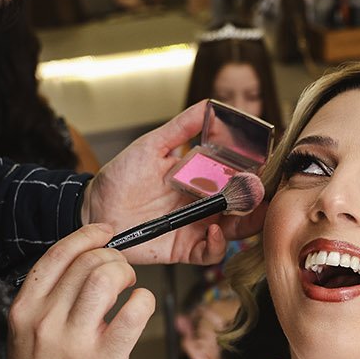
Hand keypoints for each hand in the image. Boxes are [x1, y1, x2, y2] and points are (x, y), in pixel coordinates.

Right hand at [7, 224, 154, 358]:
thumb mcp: (28, 334)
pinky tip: (141, 308)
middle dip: (114, 259)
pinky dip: (144, 301)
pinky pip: (132, 313)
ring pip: (106, 278)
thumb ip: (49, 301)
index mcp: (25, 309)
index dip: (87, 236)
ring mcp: (74, 341)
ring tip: (130, 289)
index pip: (58, 255)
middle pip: (88, 261)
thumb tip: (84, 264)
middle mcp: (46, 320)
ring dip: (127, 274)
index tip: (105, 234)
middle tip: (122, 274)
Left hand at [81, 100, 265, 264]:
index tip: (266, 166)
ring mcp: (196, 228)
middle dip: (258, 201)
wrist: (93, 207)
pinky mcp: (184, 249)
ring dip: (247, 224)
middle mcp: (203, 204)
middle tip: (264, 193)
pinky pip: (210, 254)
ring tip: (250, 213)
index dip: (255, 174)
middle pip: (242, 206)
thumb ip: (181, 128)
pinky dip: (218, 245)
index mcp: (201, 179)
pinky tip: (215, 230)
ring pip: (234, 230)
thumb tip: (209, 104)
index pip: (237, 177)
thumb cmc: (120, 176)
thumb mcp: (152, 146)